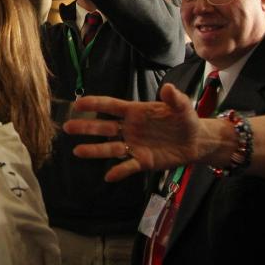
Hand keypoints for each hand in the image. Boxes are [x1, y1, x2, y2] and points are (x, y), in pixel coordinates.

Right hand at [63, 83, 201, 181]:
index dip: (95, 104)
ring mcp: (134, 145)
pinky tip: (108, 176)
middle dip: (86, 127)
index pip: (111, 106)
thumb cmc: (185, 120)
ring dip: (94, 150)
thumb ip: (175, 99)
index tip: (78, 104)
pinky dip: (119, 171)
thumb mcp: (183, 107)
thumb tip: (167, 88)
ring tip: (77, 151)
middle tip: (67, 127)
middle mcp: (130, 128)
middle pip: (104, 127)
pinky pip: (128, 166)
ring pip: (110, 148)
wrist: (196, 141)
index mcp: (135, 112)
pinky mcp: (142, 161)